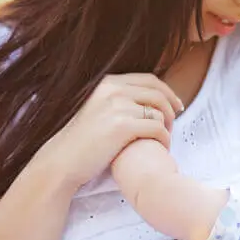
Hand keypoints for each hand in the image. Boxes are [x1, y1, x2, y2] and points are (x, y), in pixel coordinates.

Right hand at [35, 73, 183, 190]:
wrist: (63, 160)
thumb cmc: (81, 142)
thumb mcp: (97, 109)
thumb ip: (118, 101)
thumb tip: (146, 103)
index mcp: (108, 83)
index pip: (148, 80)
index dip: (167, 92)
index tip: (176, 105)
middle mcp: (113, 90)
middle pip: (158, 93)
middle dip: (172, 108)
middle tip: (175, 123)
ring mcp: (117, 107)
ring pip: (159, 112)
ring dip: (167, 127)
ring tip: (164, 139)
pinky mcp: (122, 126)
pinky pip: (156, 128)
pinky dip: (164, 139)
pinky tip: (162, 148)